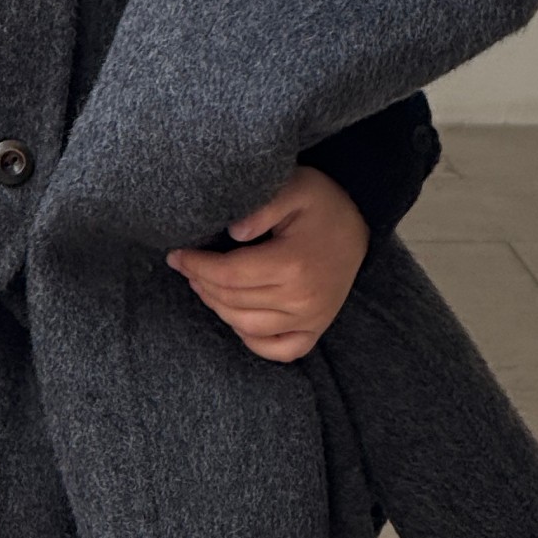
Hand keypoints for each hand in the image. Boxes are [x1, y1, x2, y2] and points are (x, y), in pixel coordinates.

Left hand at [166, 165, 368, 362]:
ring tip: (204, 285)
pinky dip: (253, 341)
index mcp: (292, 264)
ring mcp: (312, 318)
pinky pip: (280, 350)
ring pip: (247, 327)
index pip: (228, 274)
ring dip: (218, 308)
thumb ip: (261, 207)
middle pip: (232, 301)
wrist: (361, 221)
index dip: (196, 266)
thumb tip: (232, 232)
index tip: (176, 255)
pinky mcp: (317, 328)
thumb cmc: (323, 201)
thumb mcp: (295, 187)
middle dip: (201, 283)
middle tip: (187, 267)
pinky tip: (236, 319)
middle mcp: (302, 298)